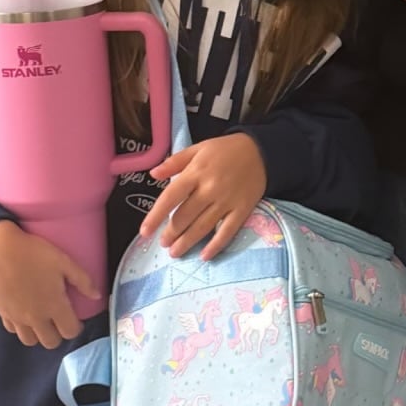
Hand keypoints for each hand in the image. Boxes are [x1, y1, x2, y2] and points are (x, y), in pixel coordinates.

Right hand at [0, 220, 95, 346]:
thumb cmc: (33, 252)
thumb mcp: (63, 261)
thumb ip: (83, 280)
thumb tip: (97, 295)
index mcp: (54, 306)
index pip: (70, 332)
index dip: (76, 327)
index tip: (75, 318)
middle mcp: (36, 317)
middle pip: (51, 342)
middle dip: (58, 334)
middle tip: (58, 319)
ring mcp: (17, 317)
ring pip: (30, 341)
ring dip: (38, 334)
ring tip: (41, 319)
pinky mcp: (2, 313)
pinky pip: (13, 330)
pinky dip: (20, 326)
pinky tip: (24, 313)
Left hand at [141, 133, 268, 261]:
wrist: (261, 151)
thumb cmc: (225, 150)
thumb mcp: (197, 149)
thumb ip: (174, 162)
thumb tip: (153, 174)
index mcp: (195, 173)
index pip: (170, 198)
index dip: (155, 216)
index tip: (145, 232)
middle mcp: (209, 189)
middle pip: (185, 216)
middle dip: (171, 233)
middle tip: (163, 244)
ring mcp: (227, 201)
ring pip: (202, 227)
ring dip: (187, 242)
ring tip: (175, 252)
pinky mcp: (242, 210)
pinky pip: (227, 231)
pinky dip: (216, 245)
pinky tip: (205, 256)